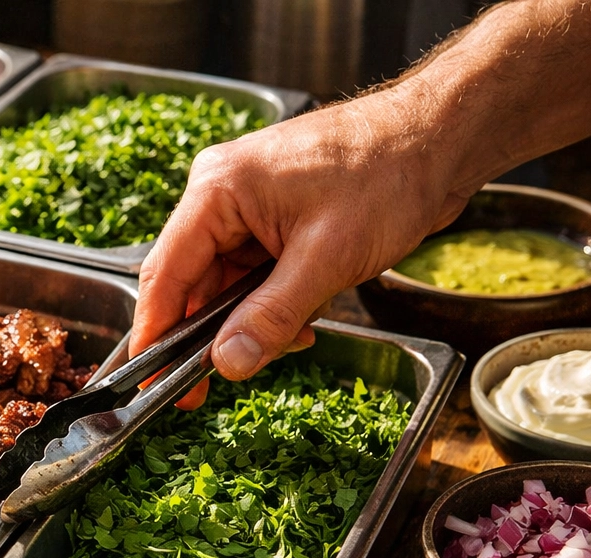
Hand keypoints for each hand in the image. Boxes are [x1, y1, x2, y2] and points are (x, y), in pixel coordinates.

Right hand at [130, 91, 475, 405]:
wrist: (441, 138)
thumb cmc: (387, 175)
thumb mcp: (326, 259)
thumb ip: (270, 316)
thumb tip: (228, 363)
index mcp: (217, 190)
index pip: (165, 274)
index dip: (154, 334)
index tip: (148, 384)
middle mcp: (221, 195)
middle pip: (191, 283)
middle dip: (210, 335)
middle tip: (214, 385)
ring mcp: (247, 208)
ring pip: (225, 285)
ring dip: (249, 322)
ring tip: (285, 343)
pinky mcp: (273, 220)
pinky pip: (253, 276)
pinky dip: (271, 305)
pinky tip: (300, 322)